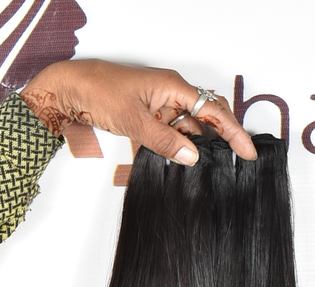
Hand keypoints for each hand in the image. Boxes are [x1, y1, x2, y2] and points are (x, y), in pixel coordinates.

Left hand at [19, 58, 256, 165]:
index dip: (232, 132)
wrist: (68, 90)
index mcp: (173, 87)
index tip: (246, 153)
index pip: (213, 110)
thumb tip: (192, 156)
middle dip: (219, 140)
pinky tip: (177, 164)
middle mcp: (169, 94)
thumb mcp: (133, 121)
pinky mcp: (142, 118)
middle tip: (233, 165)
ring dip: (192, 147)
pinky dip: (172, 148)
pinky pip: (165, 133)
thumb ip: (163, 140)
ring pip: (183, 129)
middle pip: (203, 119)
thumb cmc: (99, 93)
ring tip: (208, 171)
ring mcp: (156, 106)